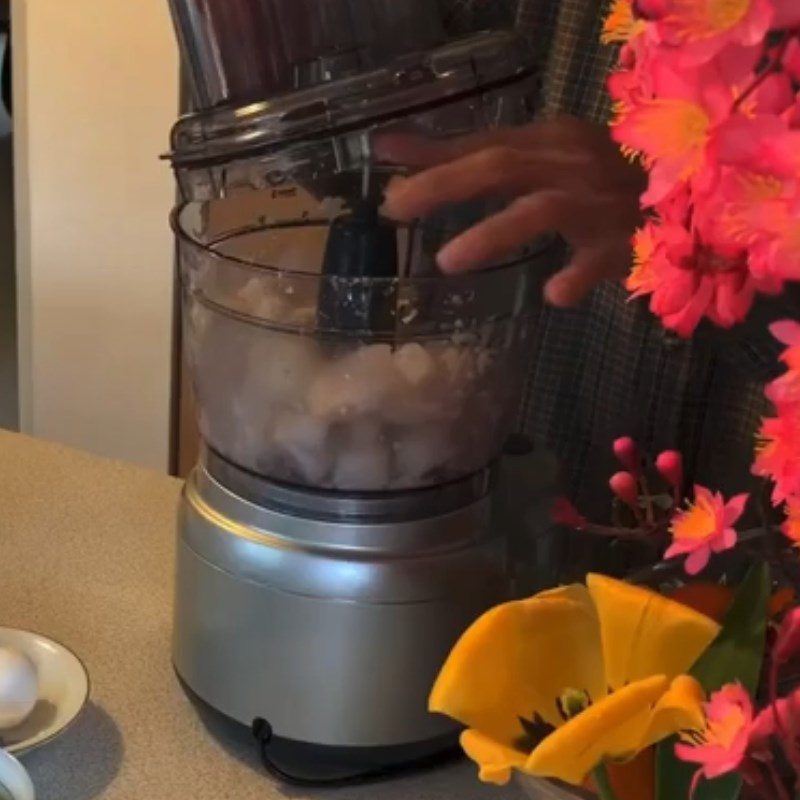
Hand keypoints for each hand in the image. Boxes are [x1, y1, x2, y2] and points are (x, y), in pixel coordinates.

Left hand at [377, 116, 645, 306]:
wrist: (682, 204)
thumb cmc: (597, 186)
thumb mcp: (539, 161)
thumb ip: (473, 158)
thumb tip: (394, 150)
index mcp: (551, 141)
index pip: (484, 141)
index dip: (433, 151)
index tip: (382, 157)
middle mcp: (571, 164)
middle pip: (501, 166)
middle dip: (445, 184)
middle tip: (395, 209)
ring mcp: (599, 204)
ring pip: (542, 210)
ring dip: (493, 233)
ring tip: (446, 262)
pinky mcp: (626, 243)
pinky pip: (600, 259)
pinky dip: (577, 274)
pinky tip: (554, 294)